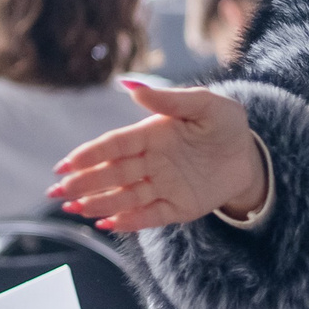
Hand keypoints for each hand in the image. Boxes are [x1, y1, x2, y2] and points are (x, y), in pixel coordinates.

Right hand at [49, 82, 265, 231]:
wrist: (251, 154)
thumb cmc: (225, 124)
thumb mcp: (204, 105)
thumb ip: (168, 99)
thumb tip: (129, 85)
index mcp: (152, 135)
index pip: (115, 145)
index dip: (90, 154)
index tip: (66, 164)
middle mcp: (151, 162)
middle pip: (112, 173)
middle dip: (83, 182)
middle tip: (57, 192)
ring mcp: (162, 186)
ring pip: (124, 196)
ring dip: (98, 203)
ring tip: (74, 208)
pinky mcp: (177, 207)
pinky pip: (149, 216)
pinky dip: (128, 221)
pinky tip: (106, 223)